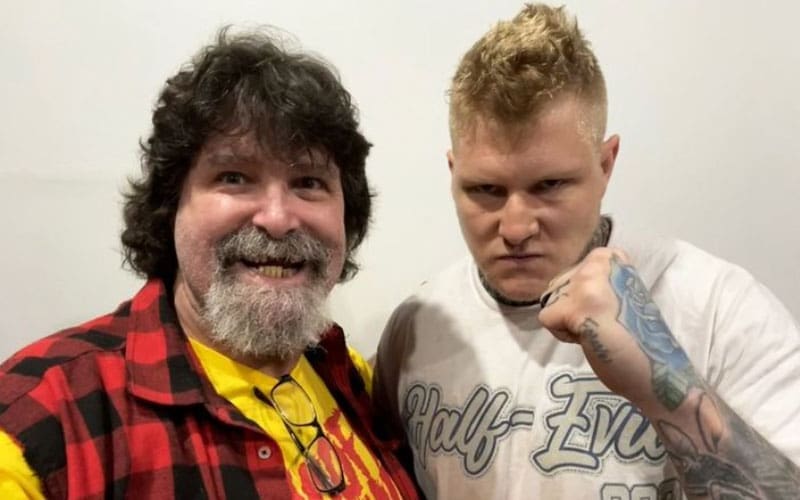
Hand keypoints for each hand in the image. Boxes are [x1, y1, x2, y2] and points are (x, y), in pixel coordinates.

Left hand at [538, 247, 698, 412]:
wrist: (657, 367)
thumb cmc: (641, 334)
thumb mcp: (624, 293)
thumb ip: (602, 282)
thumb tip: (572, 284)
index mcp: (614, 258)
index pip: (582, 266)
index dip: (587, 289)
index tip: (609, 306)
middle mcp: (598, 264)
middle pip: (564, 282)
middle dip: (575, 305)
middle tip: (601, 323)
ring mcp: (585, 284)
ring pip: (553, 297)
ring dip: (568, 317)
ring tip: (595, 331)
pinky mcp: (573, 308)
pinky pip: (547, 317)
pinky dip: (562, 334)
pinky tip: (586, 340)